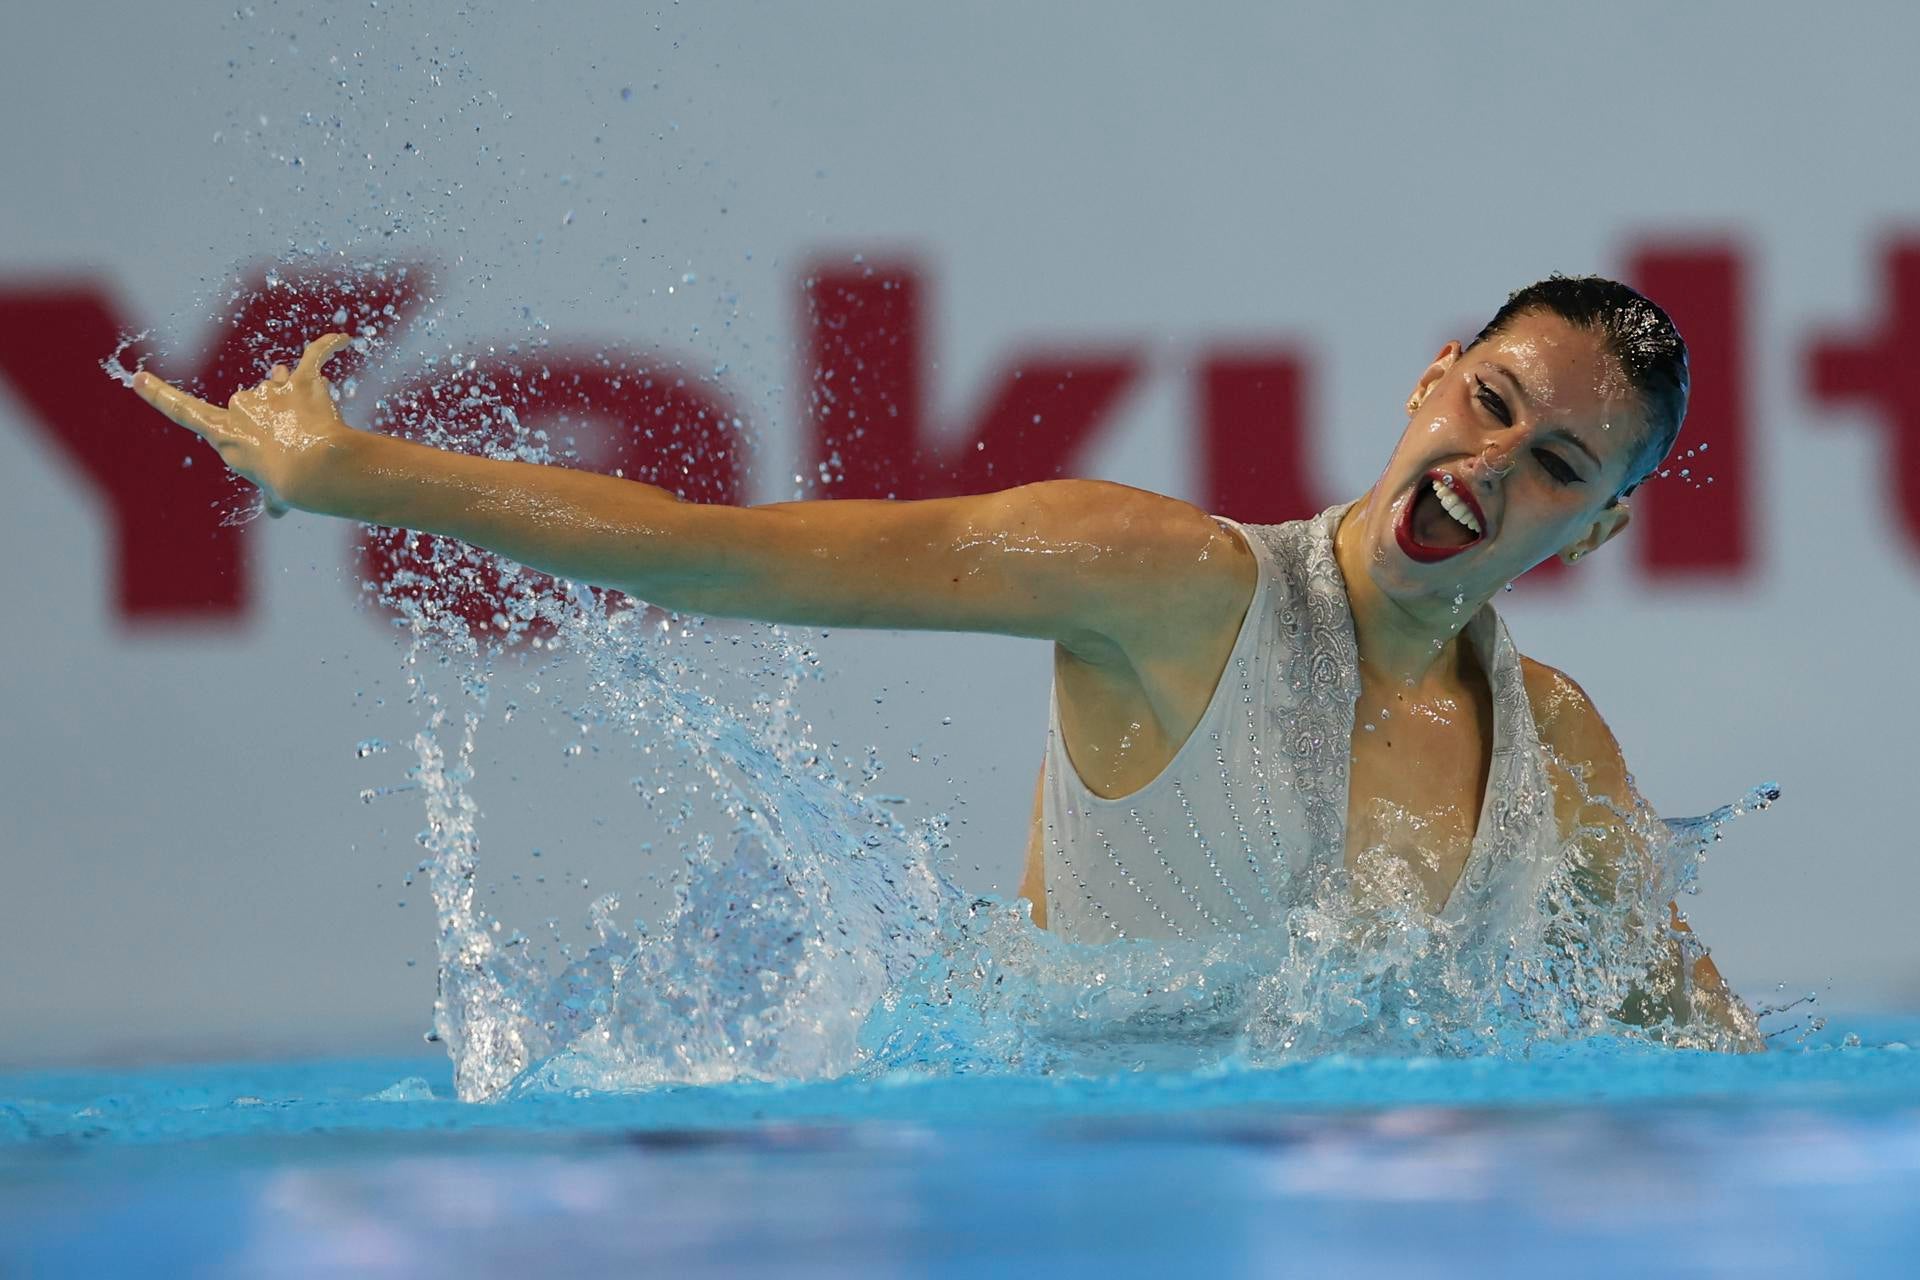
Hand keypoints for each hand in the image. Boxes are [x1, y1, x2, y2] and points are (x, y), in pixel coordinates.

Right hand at [132, 332, 358, 517]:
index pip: (184, 412)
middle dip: (274, 409)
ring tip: (313, 422)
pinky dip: (331, 346)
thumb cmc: (290, 486)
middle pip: (255, 397)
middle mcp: (241, 406)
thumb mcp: (274, 494)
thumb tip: (275, 511)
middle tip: (293, 437)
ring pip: (285, 379)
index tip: (137, 379)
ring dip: (299, 394)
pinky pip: (317, 354)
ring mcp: (270, 391)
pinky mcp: (302, 380)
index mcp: (225, 433)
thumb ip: (273, 497)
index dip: (160, 396)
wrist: (312, 471)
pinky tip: (345, 340)